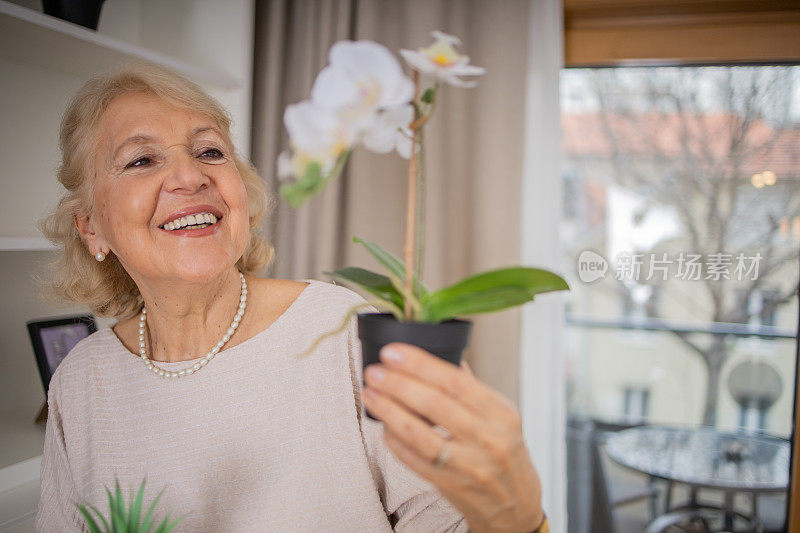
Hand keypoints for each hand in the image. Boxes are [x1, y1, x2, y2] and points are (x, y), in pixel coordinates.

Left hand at [362, 342, 544, 532]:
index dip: (420, 364)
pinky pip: (413, 459)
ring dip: (388, 410)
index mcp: (500, 413)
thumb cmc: (505, 453)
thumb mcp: (502, 416)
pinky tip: (383, 425)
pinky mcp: (448, 484)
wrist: (515, 504)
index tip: (394, 353)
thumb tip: (444, 355)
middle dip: (398, 384)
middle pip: (434, 404)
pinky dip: (394, 440)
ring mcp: (467, 464)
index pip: (454, 381)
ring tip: (370, 394)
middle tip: (375, 371)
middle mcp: (486, 438)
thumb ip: (472, 388)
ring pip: (418, 434)